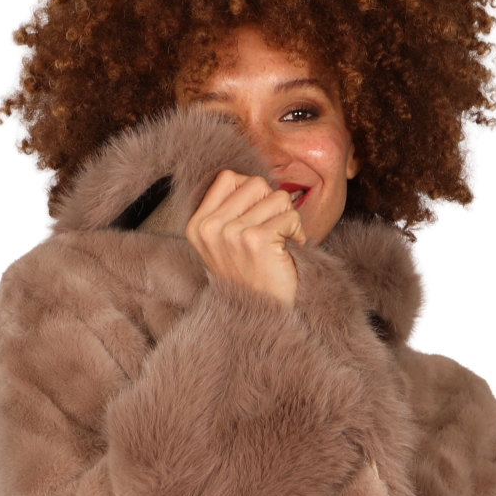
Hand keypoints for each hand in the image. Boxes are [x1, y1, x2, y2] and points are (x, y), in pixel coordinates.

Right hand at [185, 169, 303, 308]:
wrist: (261, 317)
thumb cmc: (250, 279)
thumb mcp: (223, 244)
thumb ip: (228, 211)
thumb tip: (252, 180)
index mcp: (198, 225)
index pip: (228, 178)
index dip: (251, 195)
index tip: (254, 221)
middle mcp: (210, 228)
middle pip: (254, 183)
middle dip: (271, 206)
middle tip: (271, 234)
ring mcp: (232, 234)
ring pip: (276, 196)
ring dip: (286, 220)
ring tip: (279, 244)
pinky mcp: (257, 240)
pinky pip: (290, 215)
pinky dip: (297, 233)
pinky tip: (288, 251)